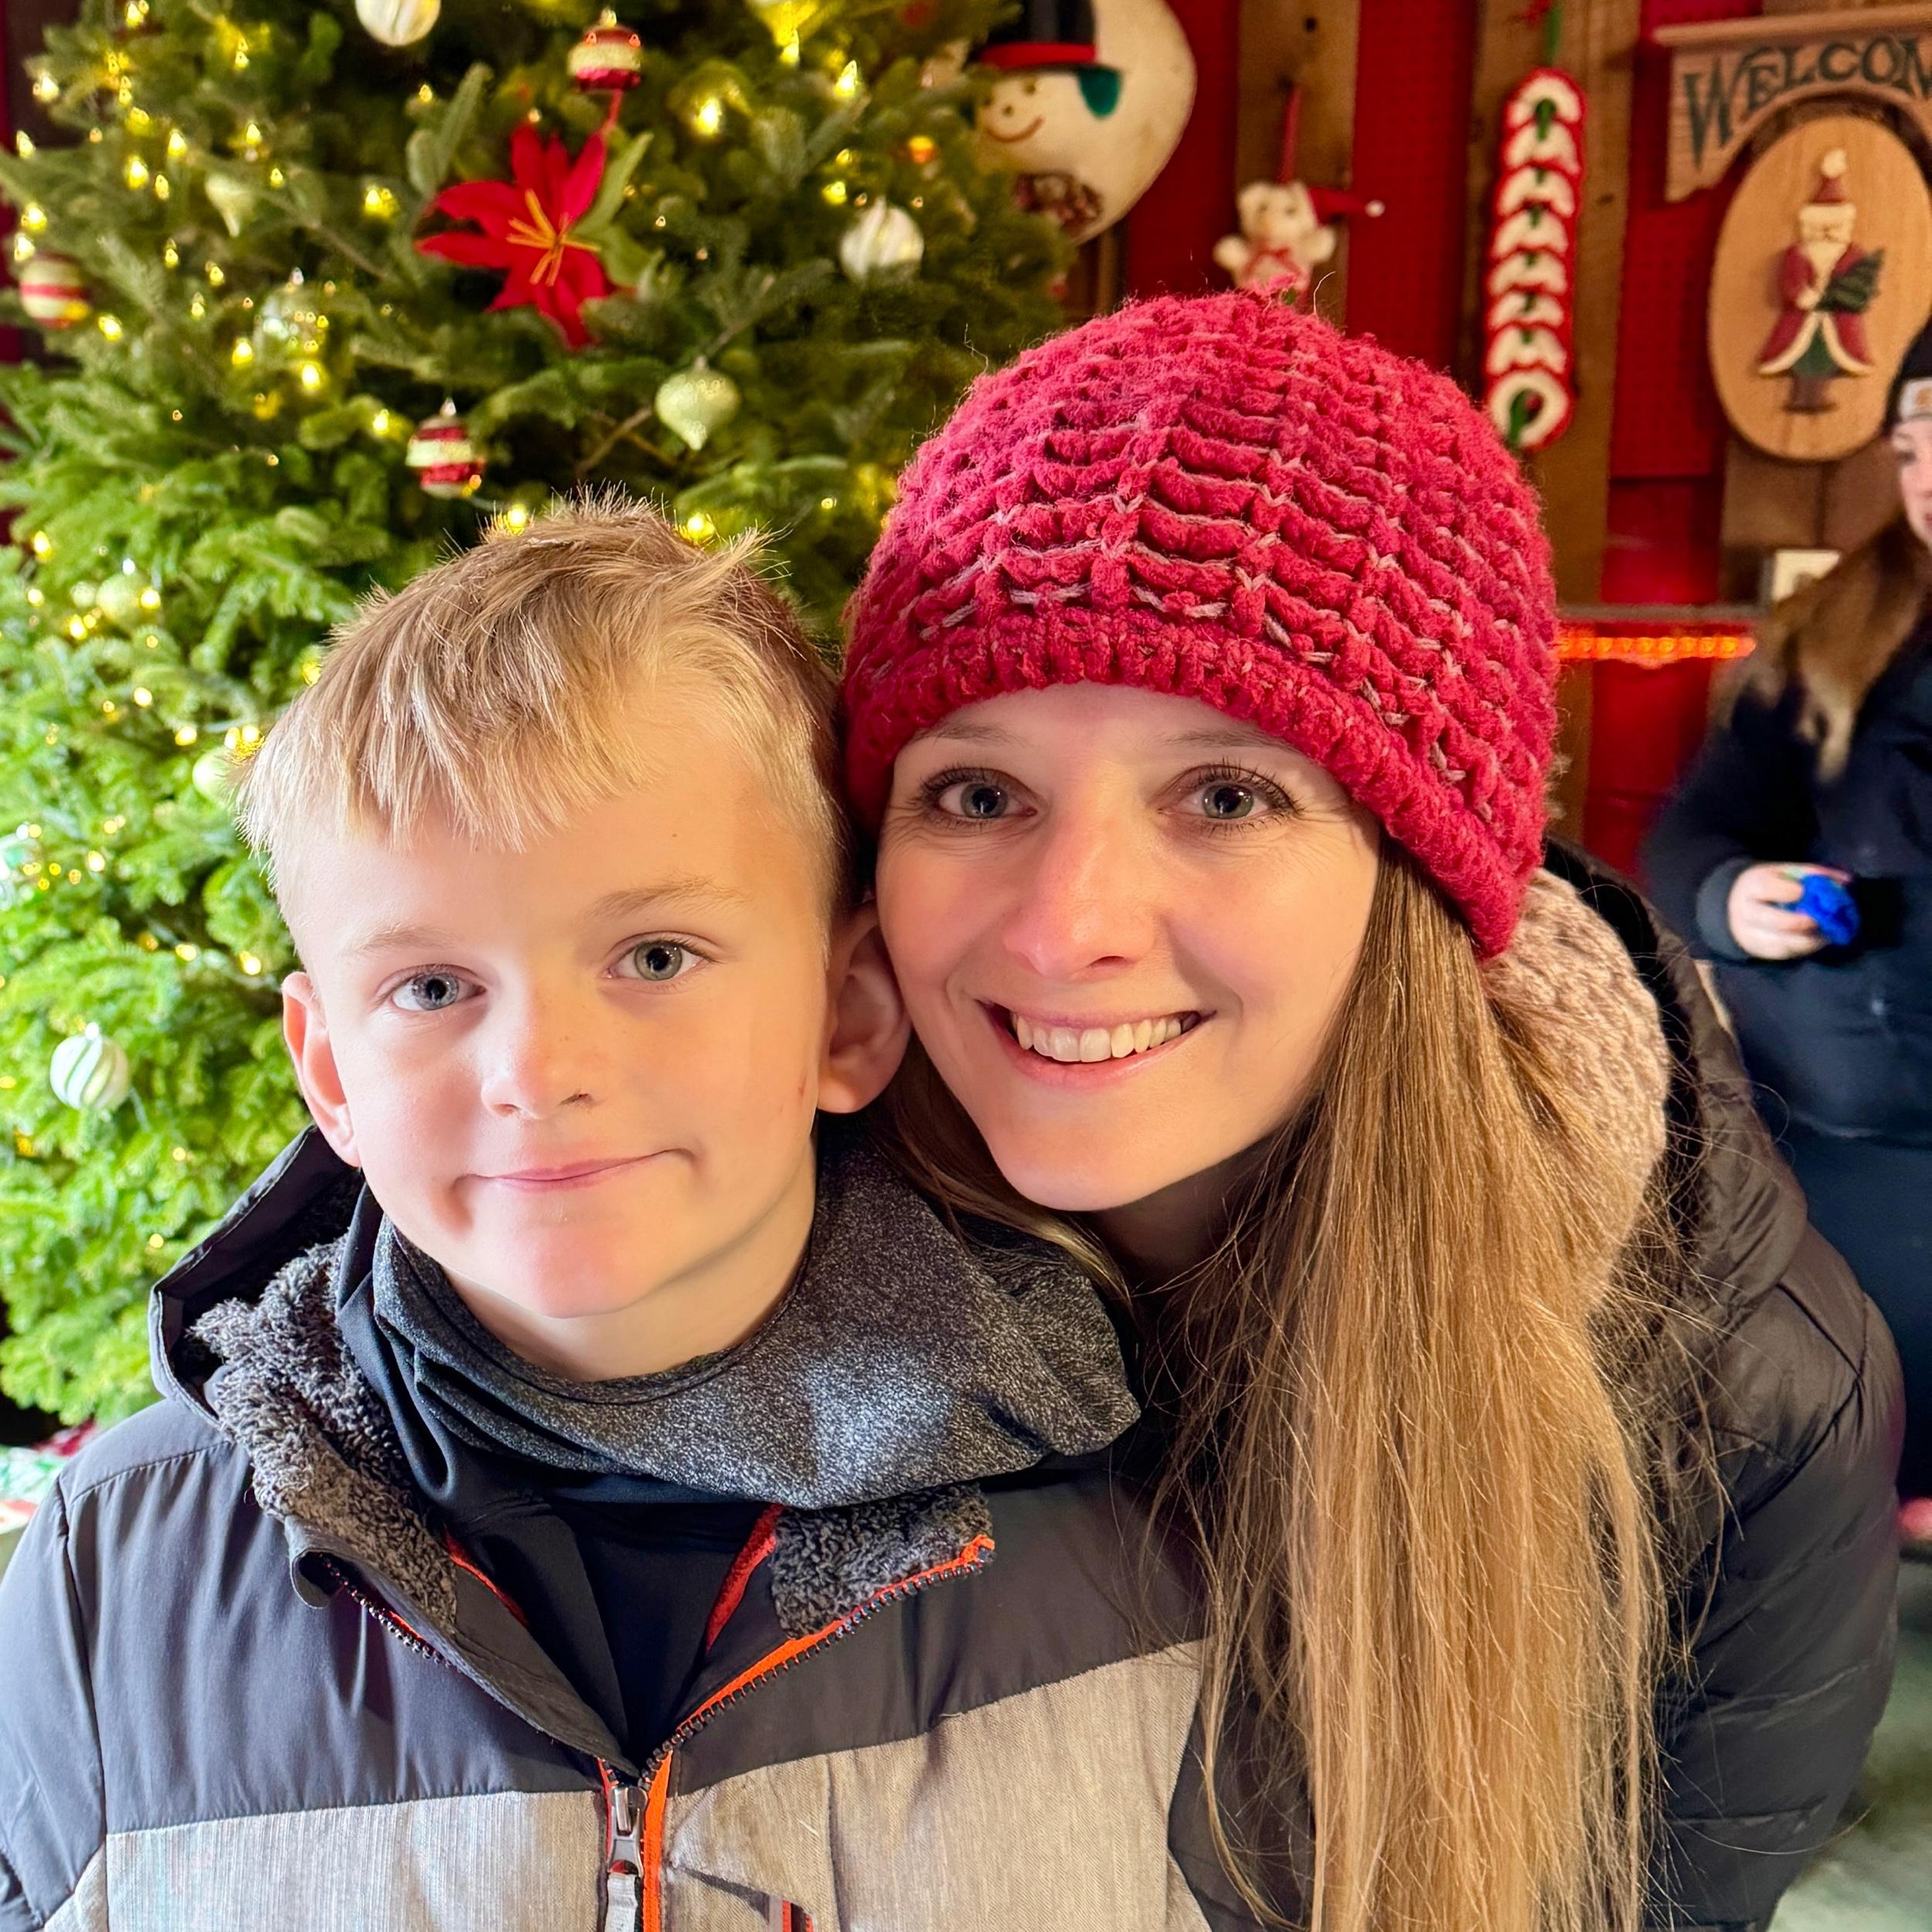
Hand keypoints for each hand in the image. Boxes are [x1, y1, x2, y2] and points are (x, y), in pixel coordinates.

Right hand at [1726, 862, 1847, 960]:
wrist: (1734, 906)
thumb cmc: (1768, 886)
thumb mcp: (1784, 872)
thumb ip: (1813, 874)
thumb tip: (1846, 881)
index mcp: (1751, 886)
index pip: (1770, 888)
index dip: (1796, 891)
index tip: (1813, 892)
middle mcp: (1747, 912)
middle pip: (1777, 922)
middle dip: (1806, 922)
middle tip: (1824, 919)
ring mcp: (1750, 934)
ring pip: (1784, 943)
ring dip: (1811, 939)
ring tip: (1828, 931)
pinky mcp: (1759, 950)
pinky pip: (1786, 953)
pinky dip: (1806, 947)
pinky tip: (1819, 939)